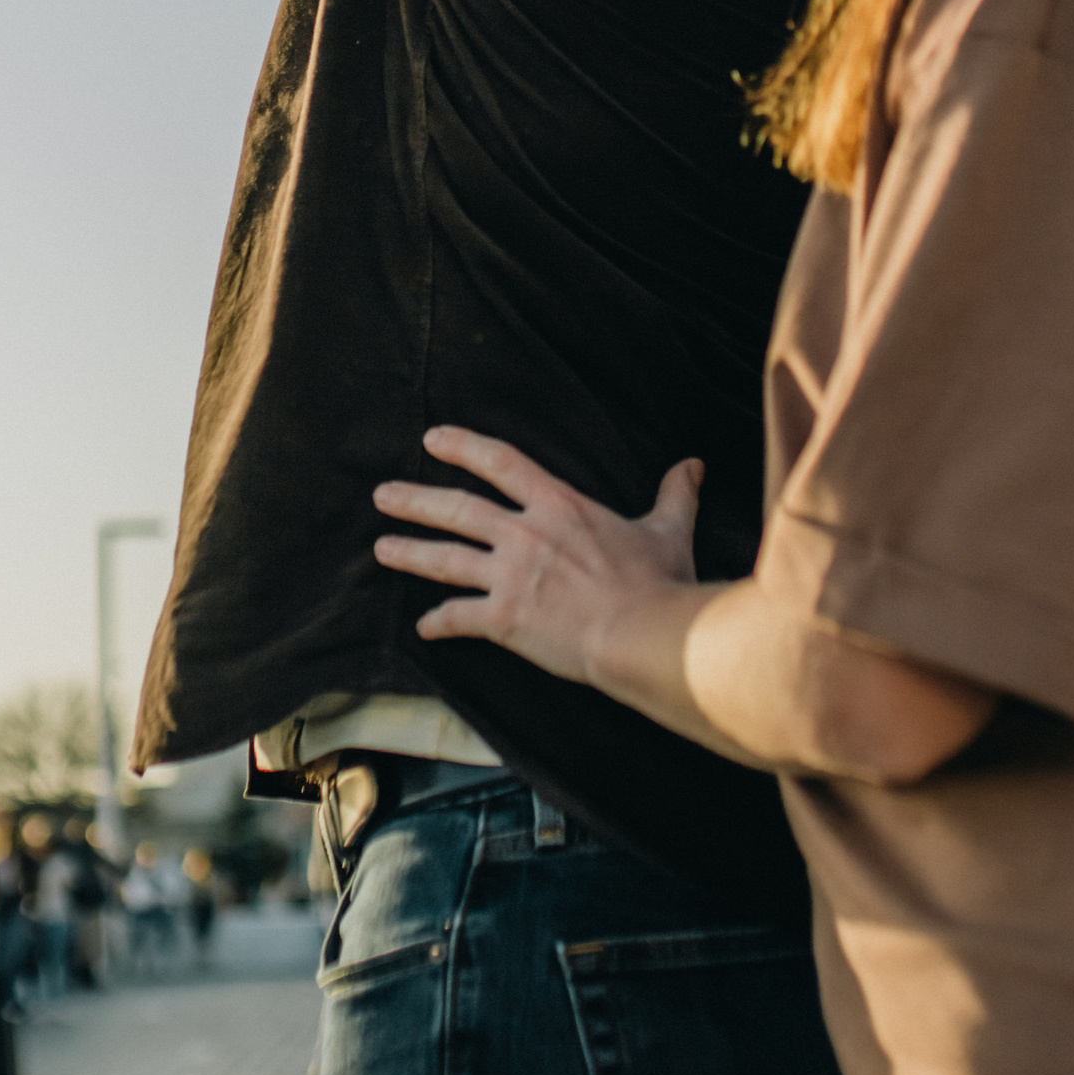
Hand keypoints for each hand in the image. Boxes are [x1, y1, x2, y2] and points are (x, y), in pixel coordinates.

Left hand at [373, 426, 701, 689]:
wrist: (643, 635)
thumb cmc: (658, 583)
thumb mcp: (670, 529)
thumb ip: (674, 495)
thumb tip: (692, 465)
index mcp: (560, 506)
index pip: (502, 463)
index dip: (464, 447)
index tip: (432, 439)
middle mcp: (526, 535)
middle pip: (457, 509)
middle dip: (415, 500)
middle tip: (383, 494)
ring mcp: (511, 577)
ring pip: (445, 560)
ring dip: (410, 553)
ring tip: (381, 548)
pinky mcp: (505, 619)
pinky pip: (459, 618)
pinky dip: (438, 622)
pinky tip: (423, 627)